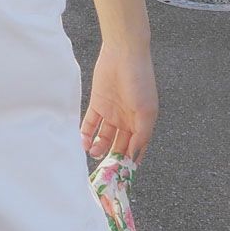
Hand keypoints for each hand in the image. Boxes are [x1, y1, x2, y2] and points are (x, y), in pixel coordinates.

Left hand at [79, 40, 157, 164]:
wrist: (123, 54)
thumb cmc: (140, 81)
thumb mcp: (146, 111)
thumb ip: (140, 136)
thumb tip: (134, 158)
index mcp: (142, 124)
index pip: (135, 149)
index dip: (129, 162)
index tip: (121, 175)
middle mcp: (127, 120)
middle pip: (118, 145)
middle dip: (112, 158)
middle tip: (103, 169)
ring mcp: (111, 112)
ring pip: (103, 137)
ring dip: (98, 147)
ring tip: (94, 152)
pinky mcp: (97, 104)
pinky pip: (90, 123)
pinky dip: (86, 134)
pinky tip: (84, 141)